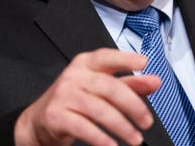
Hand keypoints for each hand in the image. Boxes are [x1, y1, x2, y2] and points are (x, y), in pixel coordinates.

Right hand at [14, 48, 160, 145]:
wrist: (40, 121)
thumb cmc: (75, 101)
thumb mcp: (102, 89)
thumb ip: (129, 84)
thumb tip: (154, 81)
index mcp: (87, 64)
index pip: (107, 56)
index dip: (125, 59)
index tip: (143, 63)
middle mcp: (74, 76)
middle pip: (109, 87)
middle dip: (133, 106)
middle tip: (147, 122)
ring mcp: (63, 94)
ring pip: (99, 109)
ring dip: (121, 127)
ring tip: (134, 138)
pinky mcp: (56, 115)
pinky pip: (83, 127)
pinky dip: (101, 138)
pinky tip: (112, 145)